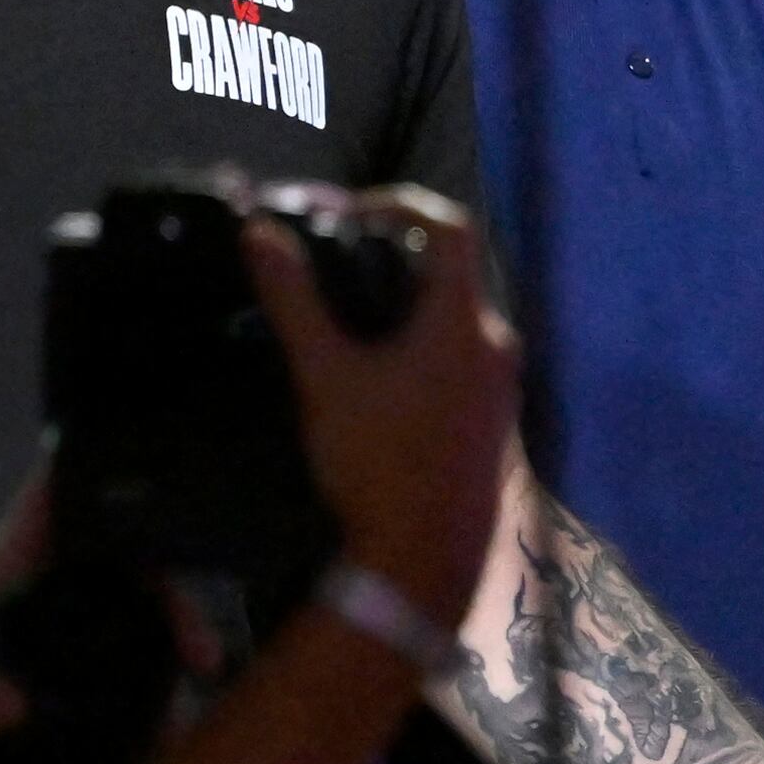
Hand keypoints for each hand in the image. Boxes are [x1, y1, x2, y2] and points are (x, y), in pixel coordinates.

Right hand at [246, 188, 516, 628]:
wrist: (425, 561)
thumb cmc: (376, 465)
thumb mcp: (326, 377)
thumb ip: (295, 301)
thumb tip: (261, 233)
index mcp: (465, 322)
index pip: (446, 226)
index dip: (396, 202)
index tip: (343, 210)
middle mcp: (497, 343)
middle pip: (450, 270)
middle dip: (391, 253)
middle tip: (331, 255)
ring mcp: (502, 384)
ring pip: (455, 315)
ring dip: (404, 300)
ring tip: (341, 308)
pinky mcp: (494, 417)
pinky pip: (461, 354)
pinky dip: (420, 340)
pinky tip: (372, 364)